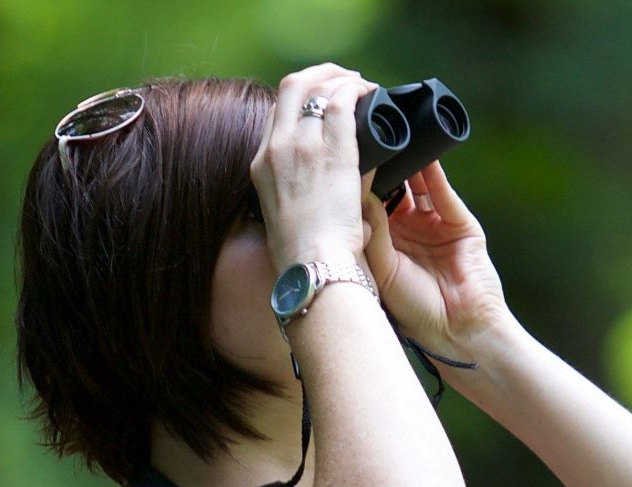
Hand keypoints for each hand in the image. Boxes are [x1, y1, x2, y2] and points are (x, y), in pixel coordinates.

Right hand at [252, 63, 382, 267]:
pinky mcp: (331, 150)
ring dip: (343, 79)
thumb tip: (352, 179)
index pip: (278, 113)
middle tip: (344, 81)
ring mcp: (301, 146)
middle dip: (320, 75)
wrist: (312, 267)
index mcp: (261, 166)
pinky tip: (371, 92)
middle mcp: (275, 149)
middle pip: (291, 87)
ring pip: (319, 88)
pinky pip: (342, 101)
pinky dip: (357, 89)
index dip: (303, 99)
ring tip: (363, 86)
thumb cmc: (308, 256)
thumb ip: (312, 192)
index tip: (324, 102)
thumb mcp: (293, 217)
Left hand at [359, 160, 515, 367]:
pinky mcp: (458, 222)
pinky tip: (421, 151)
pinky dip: (432, 171)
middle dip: (379, 169)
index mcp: (381, 245)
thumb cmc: (413, 310)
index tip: (339, 162)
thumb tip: (357, 188)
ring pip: (416, 185)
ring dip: (404, 163)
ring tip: (391, 138)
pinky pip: (442, 191)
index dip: (355, 186)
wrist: (457, 330)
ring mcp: (432, 225)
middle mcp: (405, 231)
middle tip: (364, 142)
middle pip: (390, 190)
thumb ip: (371, 229)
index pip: (365, 207)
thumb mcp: (381, 268)